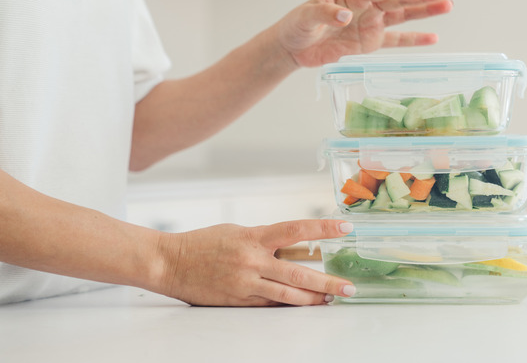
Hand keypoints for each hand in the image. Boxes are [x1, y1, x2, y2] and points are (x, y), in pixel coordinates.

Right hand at [156, 219, 354, 306]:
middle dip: (328, 282)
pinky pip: (270, 305)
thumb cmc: (203, 243)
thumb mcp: (238, 232)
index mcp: (254, 237)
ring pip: (288, 296)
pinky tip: (305, 305)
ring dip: (314, 299)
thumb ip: (265, 240)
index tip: (345, 227)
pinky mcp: (239, 301)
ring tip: (332, 300)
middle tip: (349, 287)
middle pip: (300, 274)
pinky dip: (290, 305)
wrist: (170, 263)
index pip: (297, 230)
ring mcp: (246, 283)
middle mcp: (253, 261)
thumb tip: (294, 247)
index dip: (324, 228)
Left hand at [273, 0, 452, 67]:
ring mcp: (371, 24)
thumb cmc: (297, 26)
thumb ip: (325, 14)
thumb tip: (344, 16)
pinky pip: (396, 40)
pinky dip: (414, 40)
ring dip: (425, 12)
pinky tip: (432, 38)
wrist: (293, 47)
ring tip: (447, 5)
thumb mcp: (306, 17)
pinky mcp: (371, 43)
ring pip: (403, 16)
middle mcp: (366, 6)